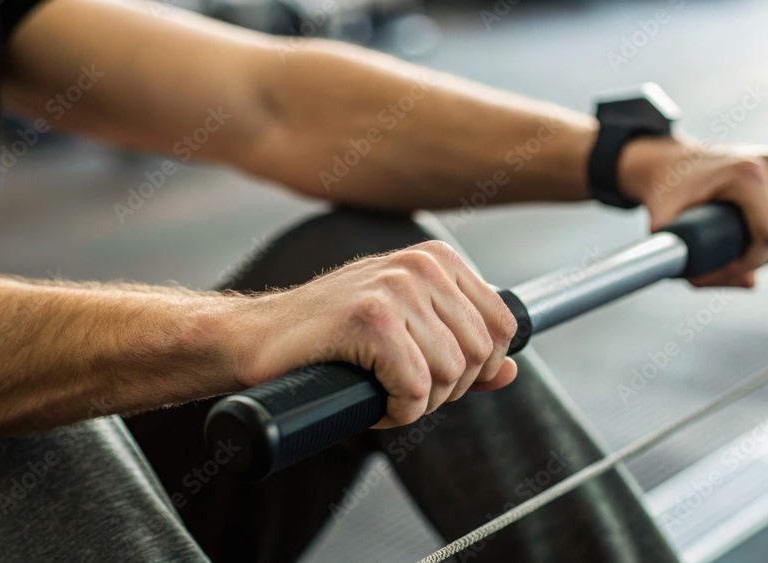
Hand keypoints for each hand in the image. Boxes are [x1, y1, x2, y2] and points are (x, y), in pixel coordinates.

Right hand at [235, 241, 518, 428]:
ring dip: (418, 403)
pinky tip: (372, 400)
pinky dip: (397, 411)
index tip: (437, 375)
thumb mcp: (405, 332)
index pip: (502, 325)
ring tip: (382, 390)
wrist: (255, 339)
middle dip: (447, 388)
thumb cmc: (328, 337)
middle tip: (403, 388)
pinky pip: (416, 388)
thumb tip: (512, 369)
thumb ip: (460, 347)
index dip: (476, 367)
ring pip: (450, 374)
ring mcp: (395, 288)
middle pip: (479, 354)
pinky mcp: (370, 319)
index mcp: (435, 259)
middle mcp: (420, 265)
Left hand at [617, 136, 767, 287]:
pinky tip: (765, 236)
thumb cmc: (668, 192)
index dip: (745, 264)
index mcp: (747, 174)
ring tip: (744, 250)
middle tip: (726, 262)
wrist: (673, 162)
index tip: (715, 269)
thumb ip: (699, 260)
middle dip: (760, 259)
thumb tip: (750, 283)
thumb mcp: (667, 227)